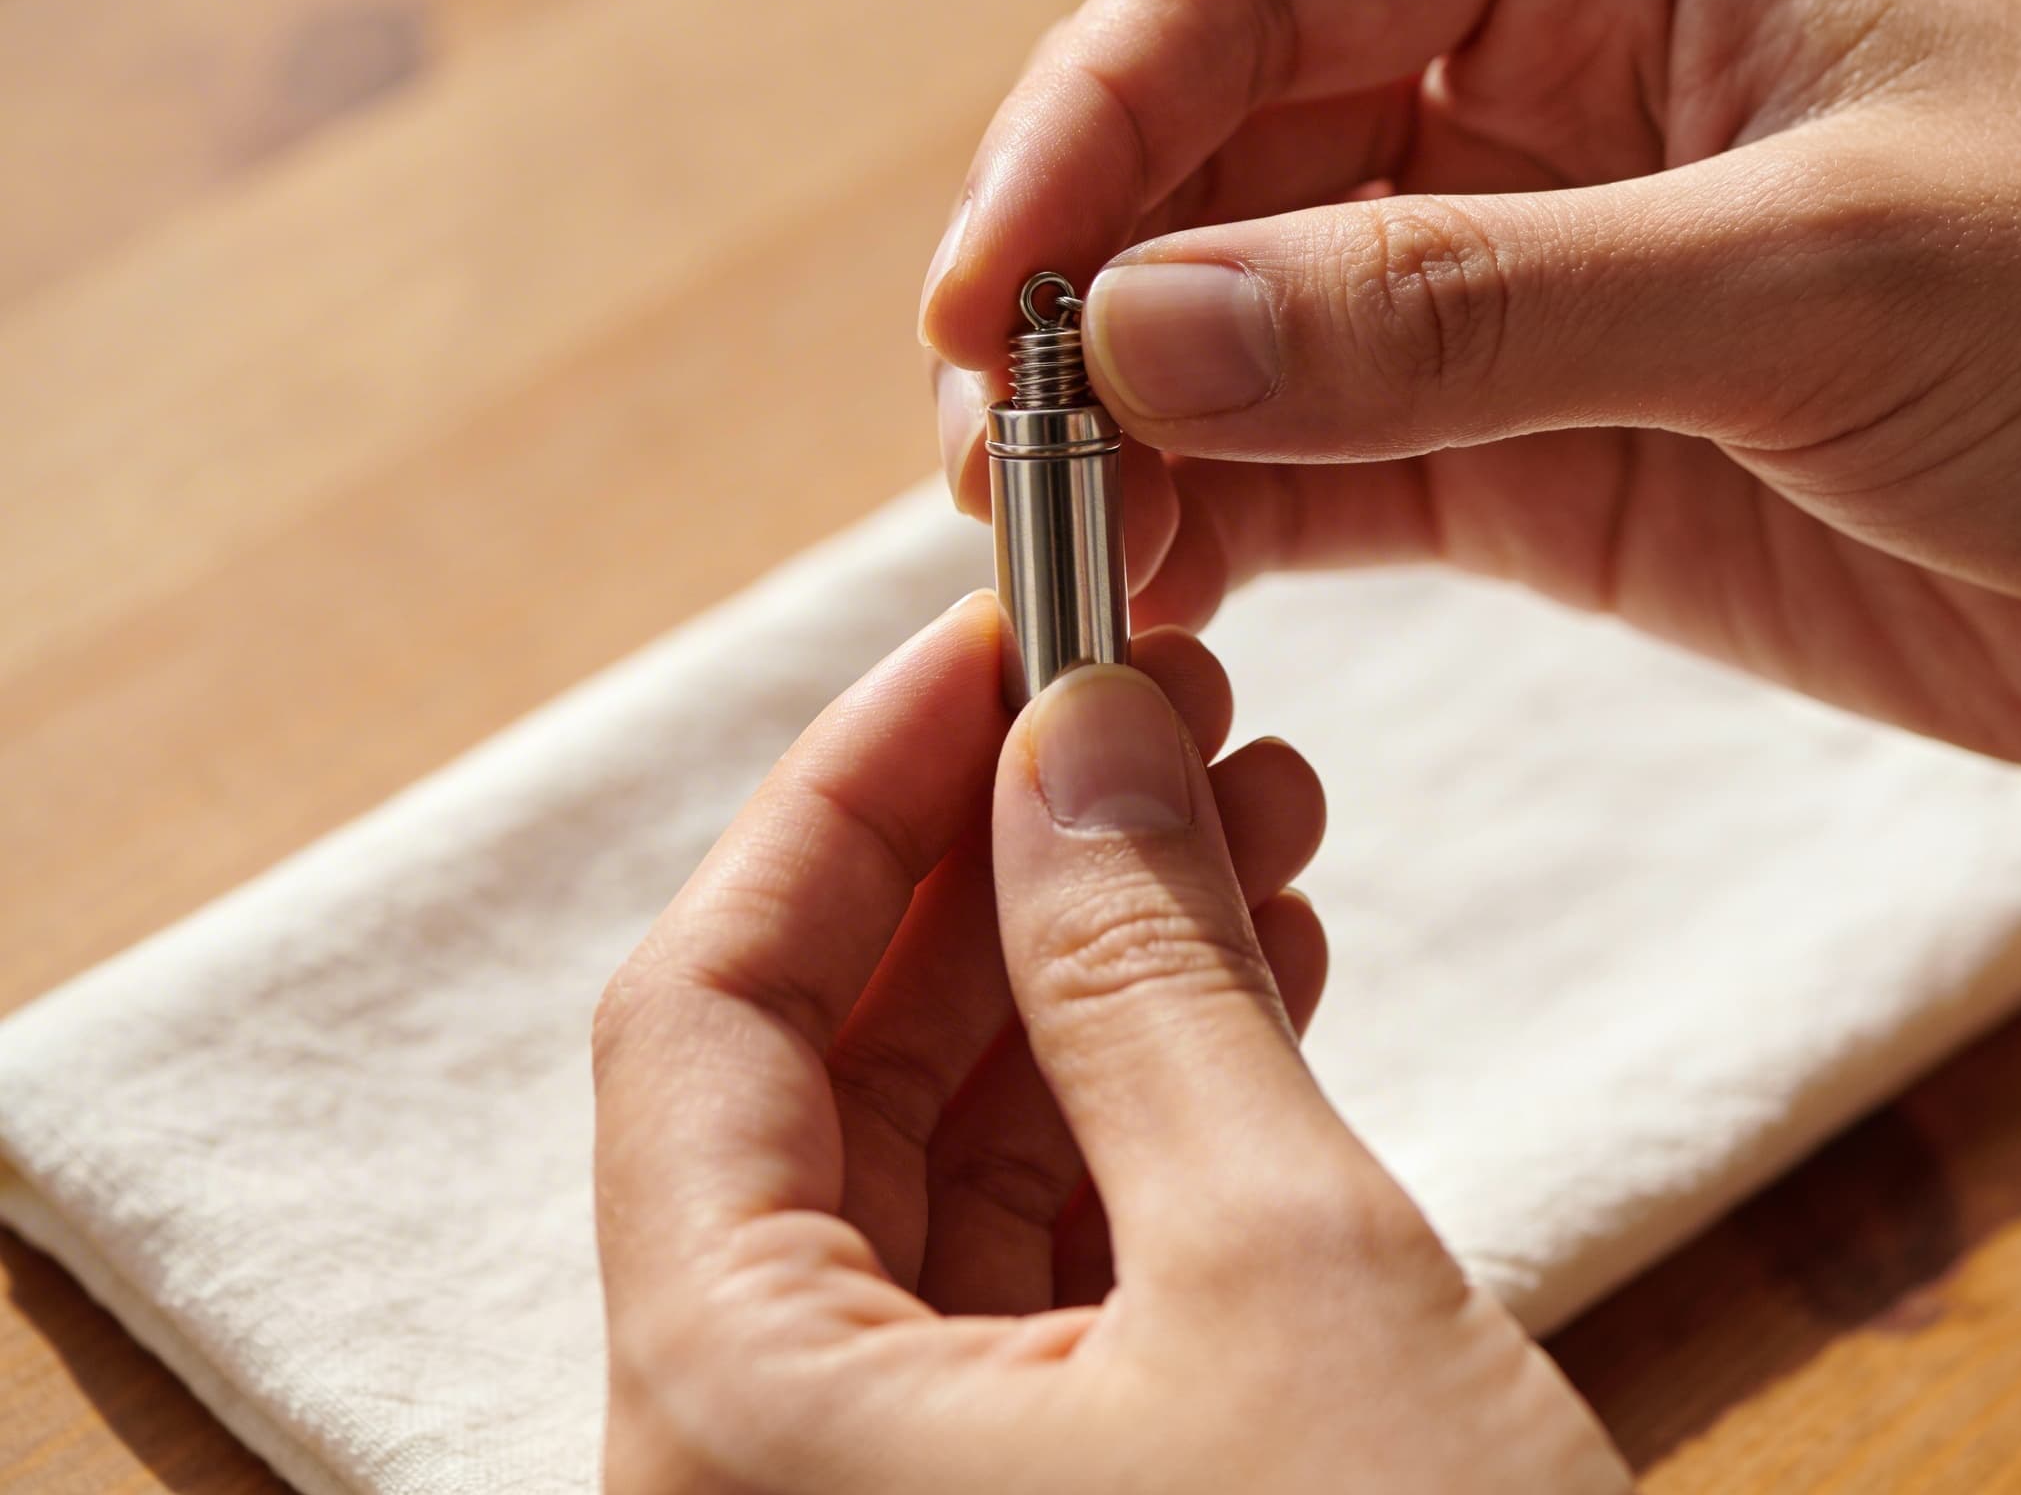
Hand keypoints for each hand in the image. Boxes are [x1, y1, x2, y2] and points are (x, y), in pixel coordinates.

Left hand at [592, 596, 1627, 1492]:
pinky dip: (1140, 1107)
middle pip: (825, 1077)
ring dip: (1094, 969)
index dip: (851, 790)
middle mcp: (764, 1473)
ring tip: (1251, 805)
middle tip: (1158, 698)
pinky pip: (1037, 1264)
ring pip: (947, 1160)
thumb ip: (1150, 976)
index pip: (708, 1008)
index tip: (994, 633)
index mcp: (734, 1420)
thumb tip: (1081, 725)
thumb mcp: (1287, 1272)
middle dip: (1002, 863)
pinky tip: (1261, 972)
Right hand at [921, 0, 2020, 899]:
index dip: (1098, 118)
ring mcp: (1525, 289)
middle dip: (1091, 292)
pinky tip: (1158, 596)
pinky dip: (1227, 528)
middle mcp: (1542, 98)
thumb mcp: (1808, 282)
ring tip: (1054, 551)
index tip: (998, 291)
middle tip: (1000, 453)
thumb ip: (1464, 302)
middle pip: (1220, 155)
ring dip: (1132, 429)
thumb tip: (1146, 332)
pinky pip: (1327, 473)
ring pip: (1248, 328)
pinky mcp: (1541, 462)